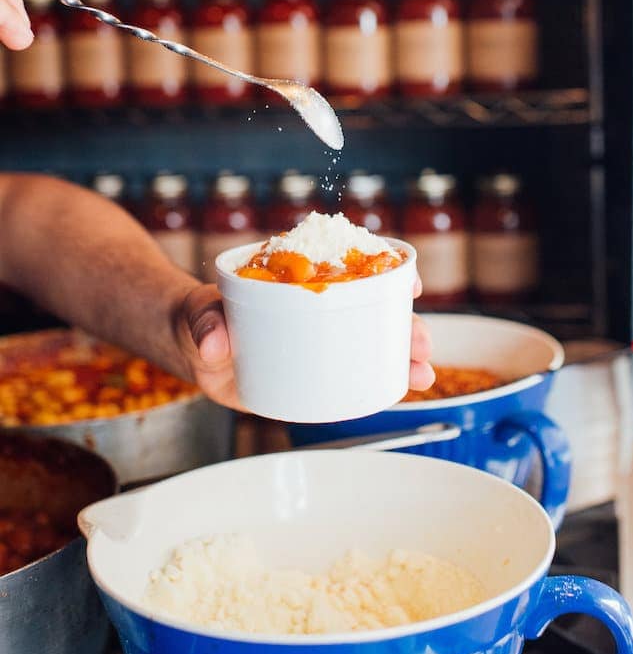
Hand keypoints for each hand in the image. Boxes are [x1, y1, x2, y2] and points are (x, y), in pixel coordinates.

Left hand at [175, 278, 434, 410]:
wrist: (188, 346)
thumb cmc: (199, 316)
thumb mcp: (199, 313)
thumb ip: (204, 323)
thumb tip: (215, 343)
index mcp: (299, 276)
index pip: (350, 263)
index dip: (384, 268)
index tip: (406, 279)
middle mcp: (318, 305)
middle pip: (373, 307)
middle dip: (405, 324)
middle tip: (421, 342)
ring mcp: (318, 339)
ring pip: (372, 342)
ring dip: (403, 355)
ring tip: (423, 374)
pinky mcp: (312, 372)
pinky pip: (352, 373)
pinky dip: (380, 382)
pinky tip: (402, 390)